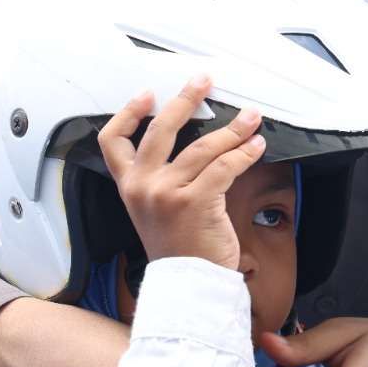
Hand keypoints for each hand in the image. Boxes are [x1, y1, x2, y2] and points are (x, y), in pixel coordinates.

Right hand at [97, 75, 264, 269]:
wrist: (189, 285)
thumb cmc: (179, 249)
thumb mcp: (155, 212)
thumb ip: (161, 179)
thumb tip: (193, 142)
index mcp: (129, 187)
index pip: (112, 141)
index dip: (128, 114)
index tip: (147, 95)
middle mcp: (142, 187)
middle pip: (160, 129)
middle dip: (185, 100)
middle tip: (203, 81)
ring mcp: (167, 194)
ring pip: (202, 147)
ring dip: (231, 129)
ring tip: (250, 117)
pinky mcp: (195, 202)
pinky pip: (224, 166)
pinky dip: (244, 152)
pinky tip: (256, 146)